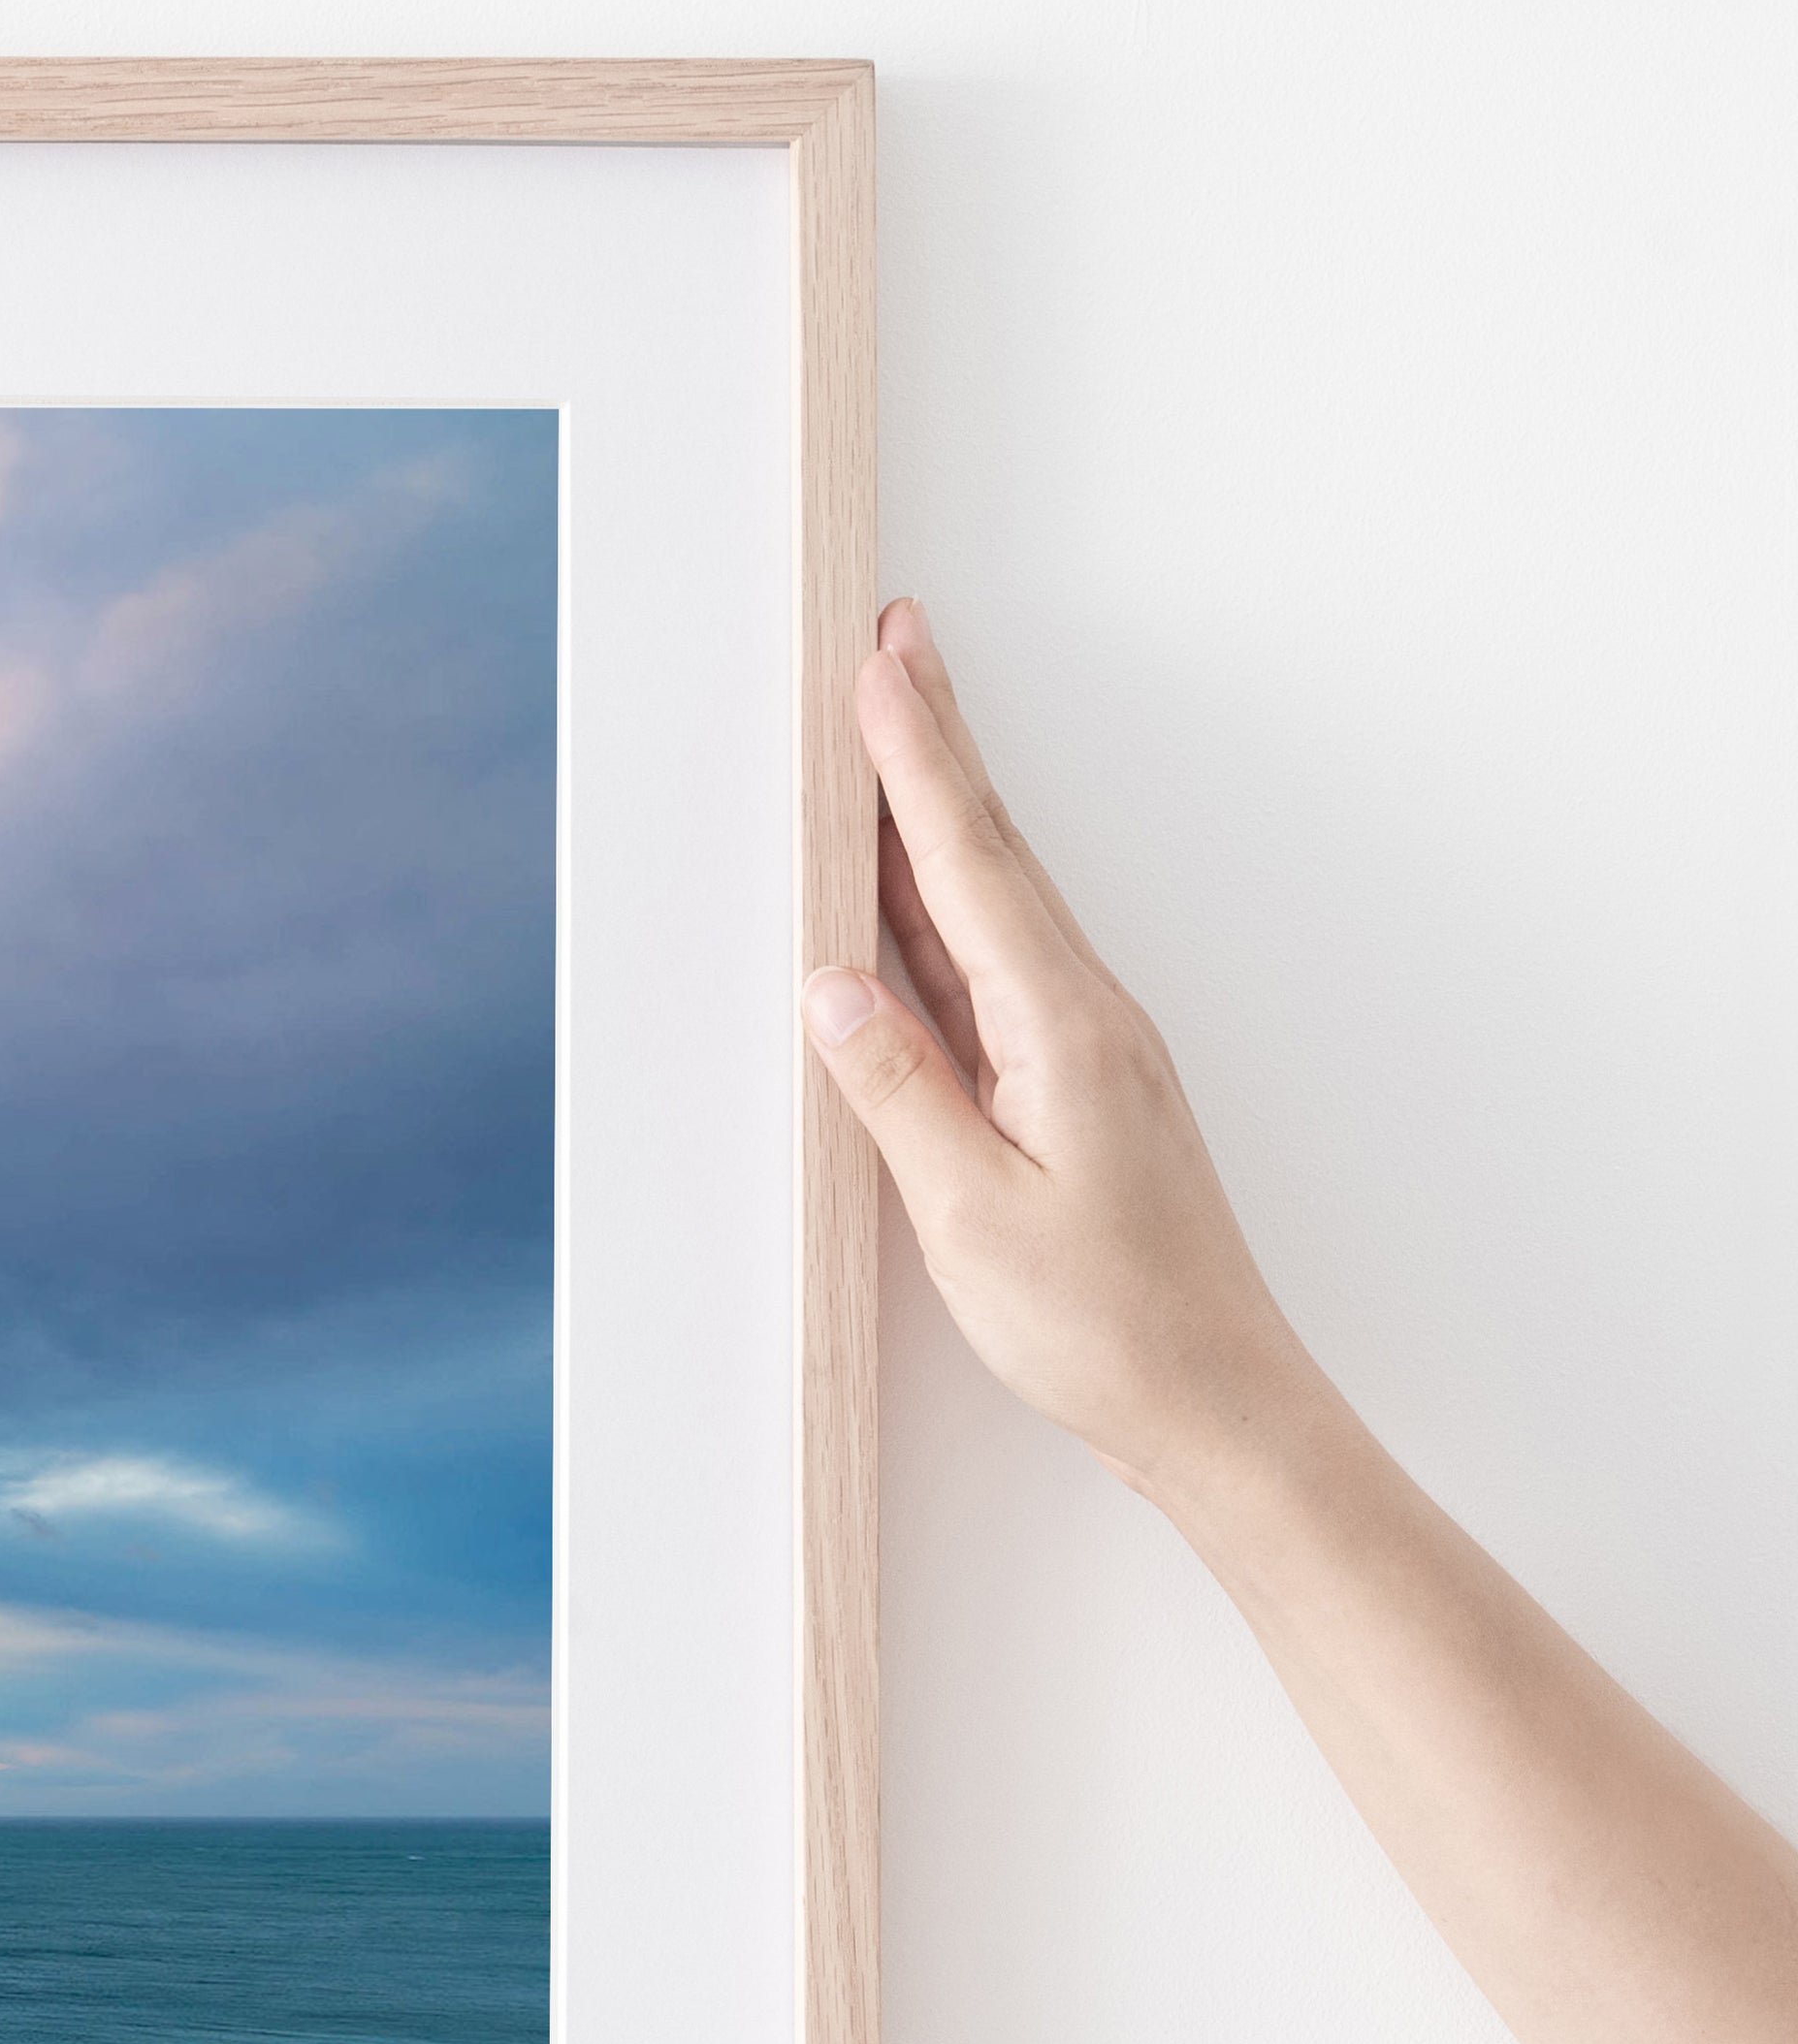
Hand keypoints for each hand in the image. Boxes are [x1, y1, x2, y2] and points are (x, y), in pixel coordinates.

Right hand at [803, 599, 1333, 1506]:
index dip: (918, 761)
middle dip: (932, 744)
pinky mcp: (1067, 1084)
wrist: (1213, 1400)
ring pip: (986, 902)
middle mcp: (1083, 1015)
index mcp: (1062, 1029)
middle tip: (893, 642)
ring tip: (886, 734)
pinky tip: (900, 894)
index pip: (970, 867)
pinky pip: (988, 967)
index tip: (882, 666)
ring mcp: (1079, 1047)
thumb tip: (830, 980)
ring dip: (931, 813)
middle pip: (988, 853)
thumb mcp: (973, 1212)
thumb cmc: (1102, 1322)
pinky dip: (936, 906)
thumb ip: (897, 1087)